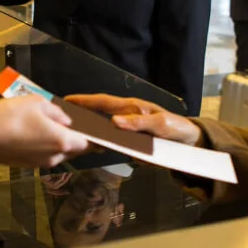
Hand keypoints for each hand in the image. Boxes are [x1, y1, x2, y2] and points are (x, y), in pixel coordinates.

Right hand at [0, 96, 87, 167]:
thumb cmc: (8, 117)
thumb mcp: (37, 102)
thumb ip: (57, 111)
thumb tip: (65, 119)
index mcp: (62, 140)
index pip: (89, 143)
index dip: (95, 137)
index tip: (99, 132)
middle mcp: (54, 156)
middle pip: (74, 149)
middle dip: (77, 137)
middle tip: (76, 124)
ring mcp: (40, 162)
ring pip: (58, 152)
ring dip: (58, 140)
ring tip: (50, 124)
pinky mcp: (27, 164)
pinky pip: (43, 154)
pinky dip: (44, 145)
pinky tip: (34, 131)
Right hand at [65, 94, 202, 145]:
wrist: (189, 142)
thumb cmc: (176, 128)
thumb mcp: (160, 124)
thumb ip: (139, 123)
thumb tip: (114, 121)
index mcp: (131, 107)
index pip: (103, 102)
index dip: (84, 101)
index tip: (66, 100)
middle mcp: (125, 116)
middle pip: (98, 113)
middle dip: (79, 113)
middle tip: (59, 117)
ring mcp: (126, 129)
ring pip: (102, 128)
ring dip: (87, 130)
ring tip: (68, 133)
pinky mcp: (130, 142)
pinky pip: (111, 142)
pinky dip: (99, 143)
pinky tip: (89, 146)